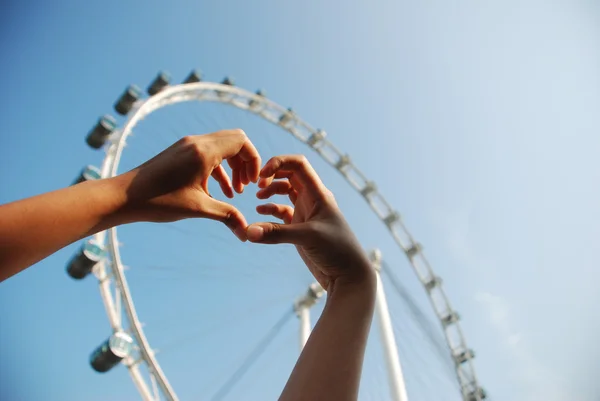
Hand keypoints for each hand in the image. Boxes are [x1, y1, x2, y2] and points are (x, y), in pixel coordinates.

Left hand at [116, 129, 259, 240]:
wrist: (122, 197)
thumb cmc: (158, 201)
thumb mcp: (197, 209)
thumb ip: (227, 216)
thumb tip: (246, 233)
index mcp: (203, 151)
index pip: (241, 142)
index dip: (253, 161)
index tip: (253, 182)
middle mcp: (196, 143)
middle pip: (234, 140)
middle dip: (245, 162)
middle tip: (246, 185)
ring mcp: (186, 146)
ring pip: (221, 147)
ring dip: (232, 166)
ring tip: (235, 191)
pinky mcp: (179, 153)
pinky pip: (208, 154)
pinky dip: (218, 169)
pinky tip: (218, 192)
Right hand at [246, 155, 373, 289]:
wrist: (348, 275)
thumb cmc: (337, 251)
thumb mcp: (307, 238)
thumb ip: (276, 233)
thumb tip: (248, 232)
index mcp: (319, 193)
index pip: (298, 164)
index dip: (278, 163)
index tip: (262, 176)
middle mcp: (313, 199)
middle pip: (289, 174)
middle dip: (272, 176)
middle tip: (257, 186)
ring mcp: (306, 212)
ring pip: (285, 192)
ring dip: (270, 191)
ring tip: (258, 198)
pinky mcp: (301, 228)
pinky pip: (282, 212)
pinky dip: (270, 210)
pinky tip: (260, 214)